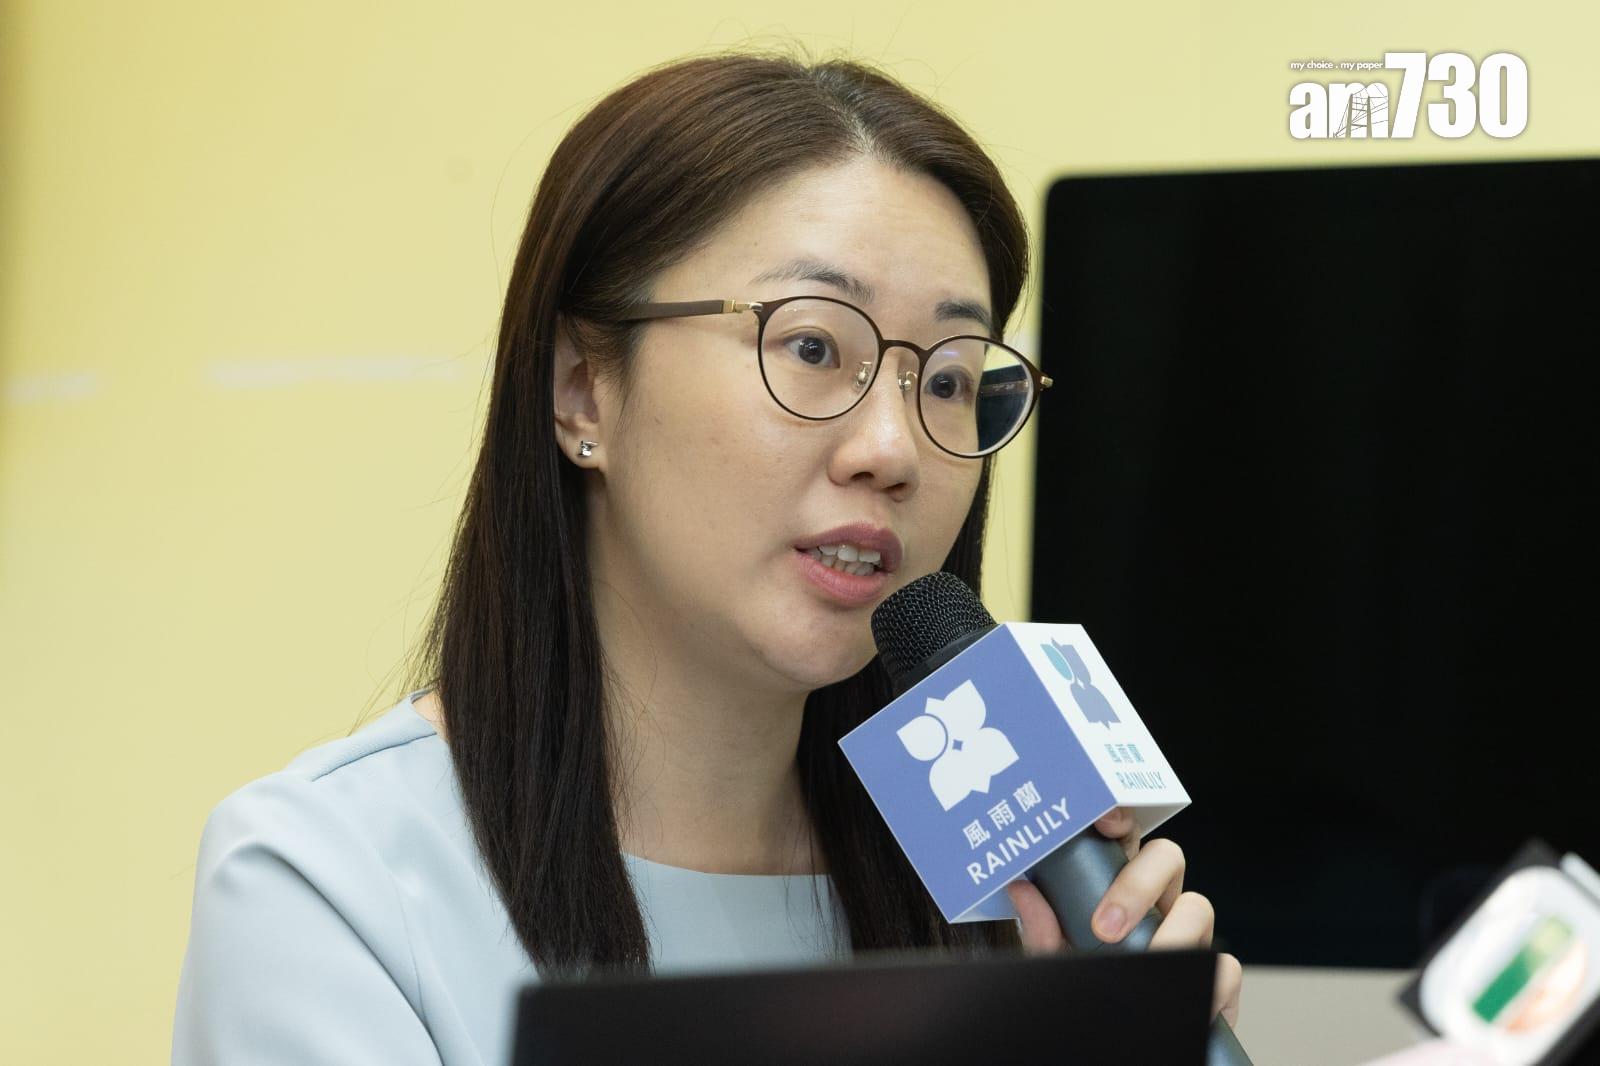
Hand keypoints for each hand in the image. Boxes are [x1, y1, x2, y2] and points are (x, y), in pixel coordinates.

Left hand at [1004, 807, 1242, 1026]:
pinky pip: (1228, 966)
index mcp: (1119, 886)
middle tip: (1105, 929)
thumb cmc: (1089, 991)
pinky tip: (1187, 1000)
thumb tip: (1021, 889)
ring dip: (1172, 935)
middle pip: (1168, 856)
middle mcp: (1160, 902)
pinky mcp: (1216, 976)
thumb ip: (1043, 931)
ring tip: (1148, 965)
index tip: (1104, 822)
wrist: (1115, 1044)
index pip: (1126, 837)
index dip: (1121, 818)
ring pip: (1201, 906)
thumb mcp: (1058, 962)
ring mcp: (1191, 935)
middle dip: (1138, 884)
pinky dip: (1209, 983)